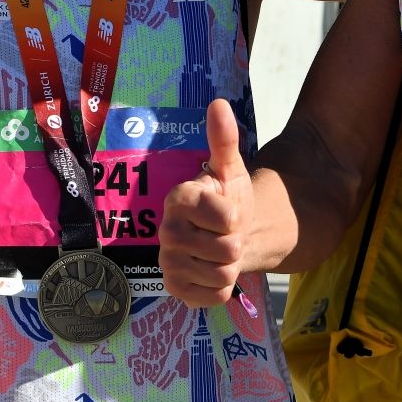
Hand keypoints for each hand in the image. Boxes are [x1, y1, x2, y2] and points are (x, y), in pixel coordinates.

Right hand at [160, 98, 253, 307]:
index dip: (235, 216)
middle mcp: (166, 230)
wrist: (224, 234)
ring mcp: (168, 262)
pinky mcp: (175, 289)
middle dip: (235, 243)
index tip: (229, 210)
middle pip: (227, 250)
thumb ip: (224, 138)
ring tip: (219, 252)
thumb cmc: (227, 199)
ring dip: (231, 266)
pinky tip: (212, 272)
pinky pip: (215, 297)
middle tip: (225, 234)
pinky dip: (222, 289)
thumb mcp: (231, 168)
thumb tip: (218, 104)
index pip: (225, 217)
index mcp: (179, 198)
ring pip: (223, 275)